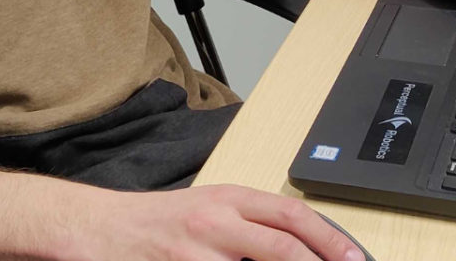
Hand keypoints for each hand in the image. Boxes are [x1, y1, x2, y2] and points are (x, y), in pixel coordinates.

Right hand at [88, 184, 364, 260]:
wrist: (101, 228)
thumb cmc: (160, 222)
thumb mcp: (211, 210)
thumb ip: (251, 226)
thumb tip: (302, 248)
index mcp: (230, 200)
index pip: (291, 216)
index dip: (329, 238)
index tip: (353, 257)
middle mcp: (216, 223)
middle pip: (282, 245)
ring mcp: (197, 254)